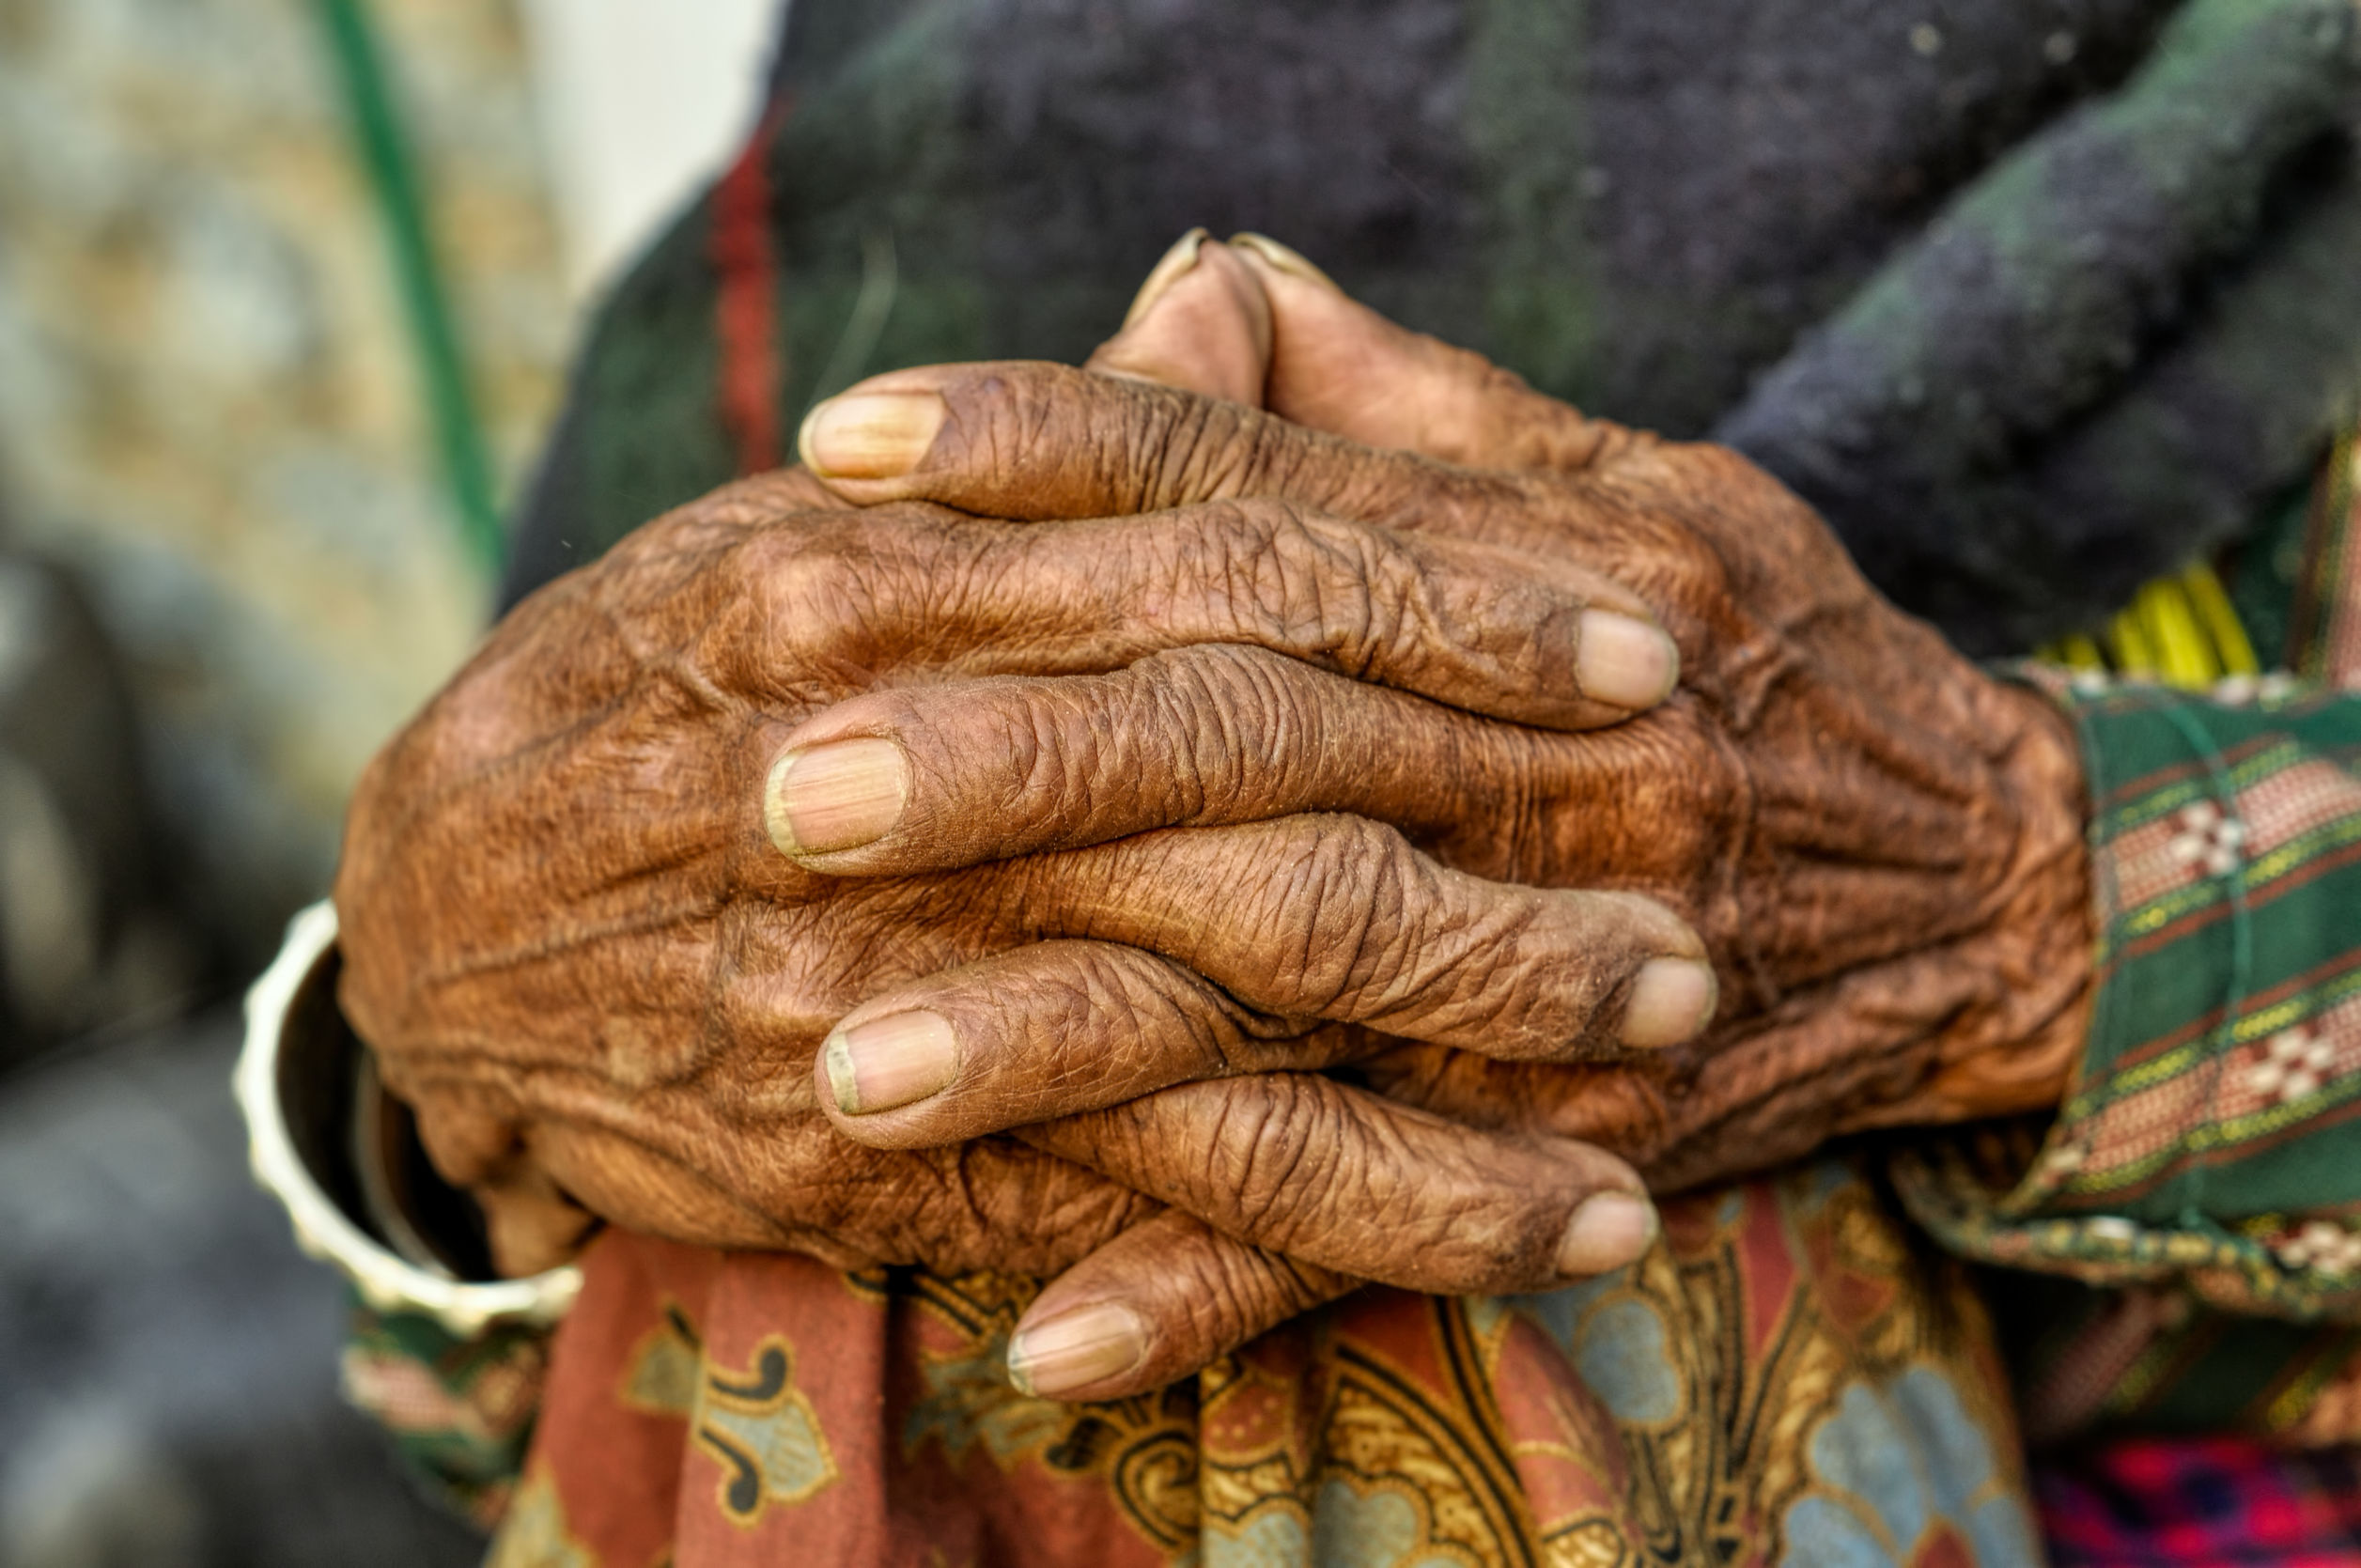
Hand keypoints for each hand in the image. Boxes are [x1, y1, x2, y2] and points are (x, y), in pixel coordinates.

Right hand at [331, 244, 1701, 1398]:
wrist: (444, 920)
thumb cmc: (655, 695)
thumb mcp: (820, 525)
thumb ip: (1054, 446)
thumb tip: (1227, 296)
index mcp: (903, 573)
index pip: (1237, 562)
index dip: (1456, 597)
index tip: (1632, 627)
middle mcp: (915, 765)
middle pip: (1278, 784)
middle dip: (1509, 819)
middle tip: (1698, 840)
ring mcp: (910, 973)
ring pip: (1259, 1012)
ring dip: (1491, 1039)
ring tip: (1670, 1054)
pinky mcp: (908, 1152)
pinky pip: (1194, 1204)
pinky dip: (1386, 1224)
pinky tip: (1544, 1233)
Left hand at [786, 236, 2094, 1193]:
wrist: (1977, 874)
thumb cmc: (1758, 641)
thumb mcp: (1611, 478)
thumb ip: (1392, 398)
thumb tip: (1206, 275)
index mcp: (1520, 571)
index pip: (1245, 483)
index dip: (1042, 449)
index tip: (840, 449)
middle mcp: (1523, 763)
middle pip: (1230, 734)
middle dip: (1002, 758)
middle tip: (771, 776)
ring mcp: (1537, 968)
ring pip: (1271, 1003)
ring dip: (1051, 1043)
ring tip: (829, 1067)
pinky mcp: (1559, 1137)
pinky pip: (1366, 1231)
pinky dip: (1207, 1289)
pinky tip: (1041, 1336)